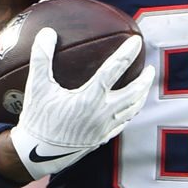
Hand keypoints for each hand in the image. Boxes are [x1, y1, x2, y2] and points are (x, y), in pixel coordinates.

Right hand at [10, 28, 154, 178]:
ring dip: (141, 96)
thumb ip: (41, 58)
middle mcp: (101, 113)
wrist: (36, 155)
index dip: (126, 53)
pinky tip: (128, 109)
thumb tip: (46, 32)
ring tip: (144, 87)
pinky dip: (129, 113)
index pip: (114, 69)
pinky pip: (122, 124)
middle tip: (151, 68)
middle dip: (145, 79)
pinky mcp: (101, 139)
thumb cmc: (37, 119)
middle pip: (133, 93)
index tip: (137, 41)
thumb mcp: (37, 87)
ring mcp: (103, 128)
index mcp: (89, 98)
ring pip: (131, 110)